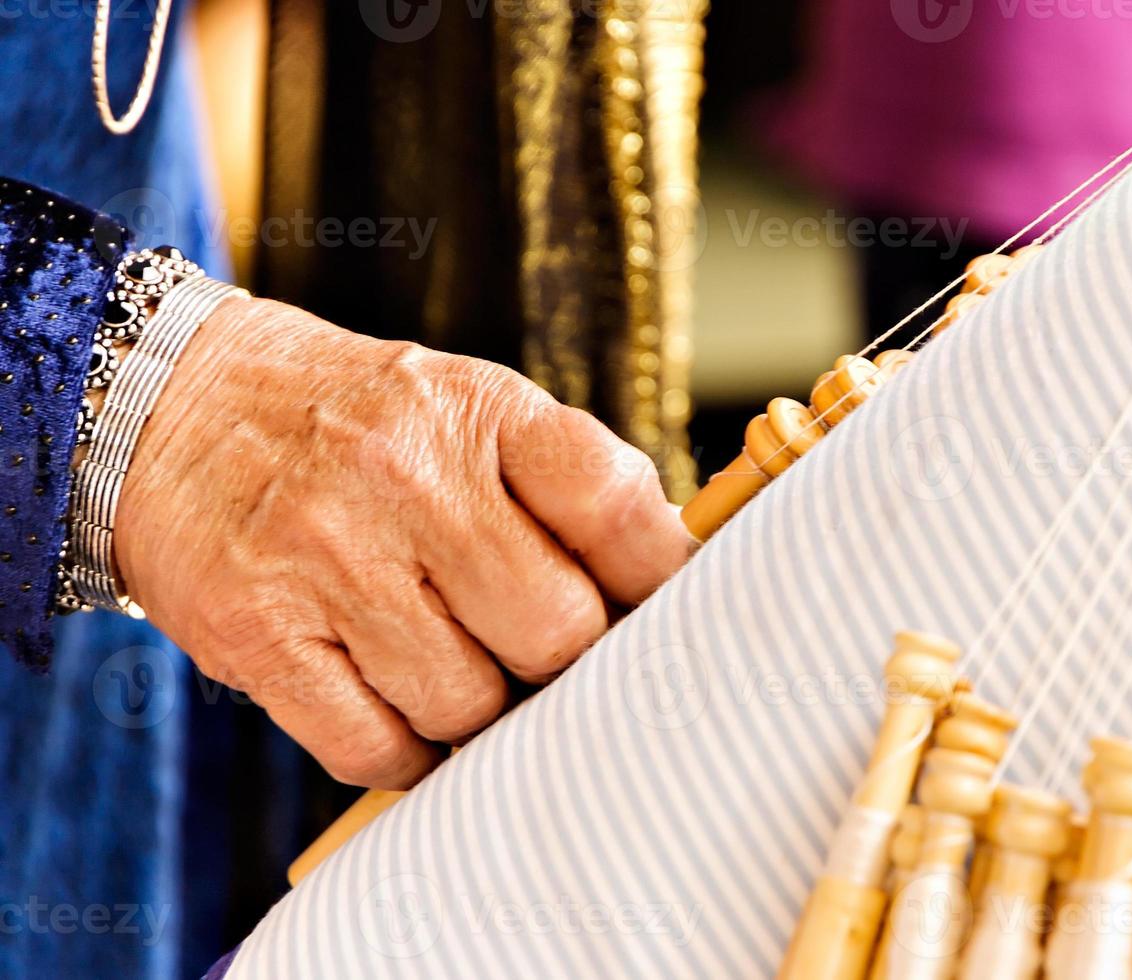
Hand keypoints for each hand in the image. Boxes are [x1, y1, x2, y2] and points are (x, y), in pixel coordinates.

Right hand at [113, 297, 691, 787]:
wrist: (172, 406)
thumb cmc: (358, 425)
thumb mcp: (468, 406)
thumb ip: (567, 486)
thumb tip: (671, 594)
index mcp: (480, 411)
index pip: (614, 506)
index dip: (660, 578)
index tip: (663, 612)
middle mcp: (406, 478)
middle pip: (557, 631)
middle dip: (564, 660)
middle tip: (543, 652)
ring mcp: (327, 559)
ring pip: (468, 704)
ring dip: (479, 709)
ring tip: (456, 663)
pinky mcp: (258, 635)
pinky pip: (377, 749)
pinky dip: (406, 751)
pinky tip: (400, 706)